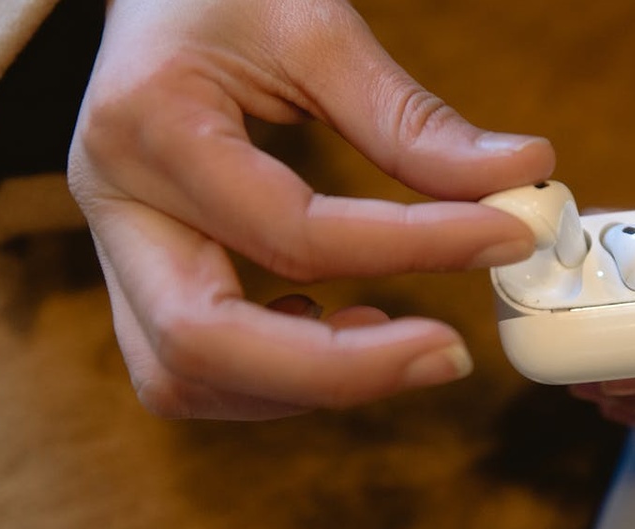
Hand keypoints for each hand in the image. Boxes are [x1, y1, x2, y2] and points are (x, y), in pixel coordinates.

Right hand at [68, 0, 554, 418]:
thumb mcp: (314, 29)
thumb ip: (408, 118)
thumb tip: (519, 174)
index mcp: (150, 126)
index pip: (294, 231)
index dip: (414, 248)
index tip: (507, 237)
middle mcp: (114, 203)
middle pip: (200, 343)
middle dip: (339, 372)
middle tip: (449, 354)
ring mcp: (116, 247)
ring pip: (182, 377)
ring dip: (299, 387)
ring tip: (398, 342)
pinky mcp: (140, 273)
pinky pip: (188, 364)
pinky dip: (272, 376)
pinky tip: (342, 330)